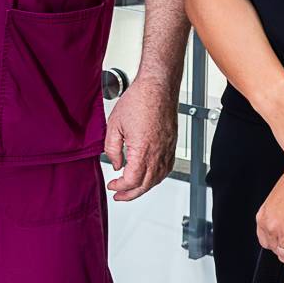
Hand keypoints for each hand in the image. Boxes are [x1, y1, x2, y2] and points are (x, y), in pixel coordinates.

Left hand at [105, 75, 176, 201]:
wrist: (157, 86)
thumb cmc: (139, 100)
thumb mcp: (114, 126)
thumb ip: (112, 149)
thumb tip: (115, 164)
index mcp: (143, 150)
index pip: (132, 180)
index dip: (120, 187)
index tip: (112, 186)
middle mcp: (158, 152)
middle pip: (146, 184)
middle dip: (131, 194)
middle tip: (120, 196)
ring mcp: (167, 149)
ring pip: (158, 178)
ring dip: (144, 187)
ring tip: (133, 188)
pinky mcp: (171, 144)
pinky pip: (167, 168)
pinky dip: (157, 176)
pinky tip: (150, 176)